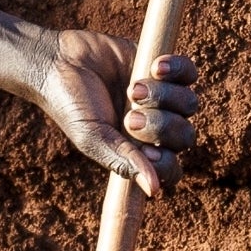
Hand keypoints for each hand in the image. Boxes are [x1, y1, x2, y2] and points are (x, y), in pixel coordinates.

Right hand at [33, 30, 201, 193]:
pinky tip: (156, 66)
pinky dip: (177, 70)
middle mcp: (155, 126)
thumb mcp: (93, 138)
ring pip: (189, 103)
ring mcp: (162, 97)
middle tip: (130, 117)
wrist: (61, 61)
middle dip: (161, 127)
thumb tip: (154, 189)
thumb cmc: (73, 105)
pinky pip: (189, 72)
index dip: (166, 163)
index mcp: (139, 151)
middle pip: (185, 136)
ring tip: (133, 88)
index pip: (171, 168)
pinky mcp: (164, 69)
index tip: (148, 152)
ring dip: (163, 96)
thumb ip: (123, 162)